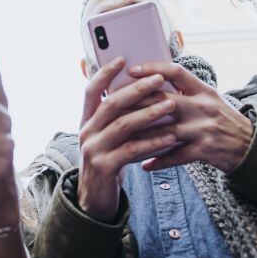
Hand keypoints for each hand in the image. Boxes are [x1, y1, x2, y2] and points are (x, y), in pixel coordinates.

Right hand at [76, 57, 177, 221]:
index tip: (122, 58)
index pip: (91, 90)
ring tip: (171, 105)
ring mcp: (93, 150)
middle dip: (136, 90)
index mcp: (86, 120)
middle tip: (159, 79)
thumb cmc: (110, 160)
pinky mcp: (104, 167)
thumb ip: (119, 117)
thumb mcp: (109, 136)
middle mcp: (86, 132)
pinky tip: (170, 137)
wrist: (96, 199)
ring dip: (149, 113)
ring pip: (122, 125)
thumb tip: (144, 89)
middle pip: (110, 104)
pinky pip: (131, 150)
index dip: (104, 73)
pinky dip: (152, 142)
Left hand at [125, 62, 252, 172]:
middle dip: (136, 104)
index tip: (131, 70)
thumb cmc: (223, 120)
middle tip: (113, 107)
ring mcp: (204, 129)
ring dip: (140, 137)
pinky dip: (158, 161)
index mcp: (203, 90)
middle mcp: (203, 106)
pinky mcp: (205, 150)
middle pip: (164, 101)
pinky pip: (175, 156)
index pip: (176, 72)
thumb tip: (153, 79)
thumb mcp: (209, 99)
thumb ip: (186, 90)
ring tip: (121, 139)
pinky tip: (143, 164)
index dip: (153, 68)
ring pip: (164, 131)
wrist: (250, 146)